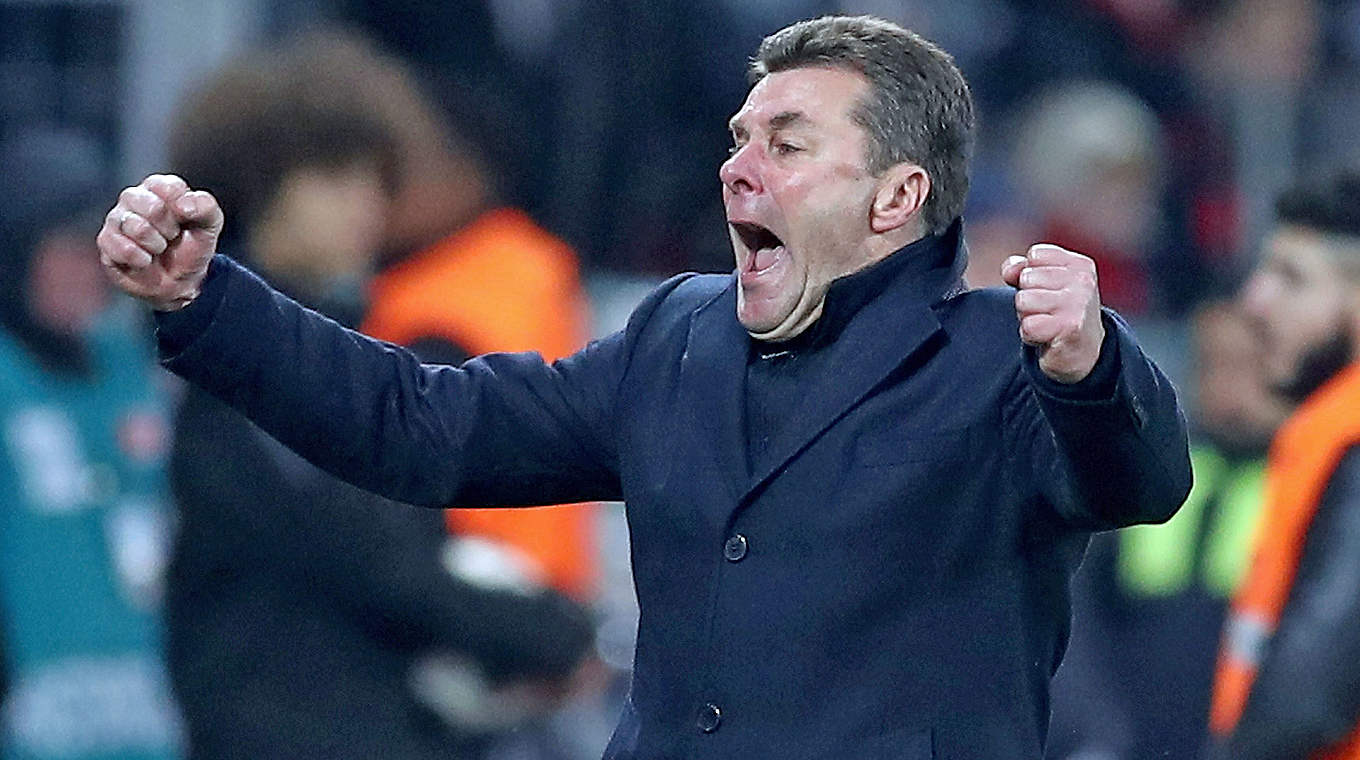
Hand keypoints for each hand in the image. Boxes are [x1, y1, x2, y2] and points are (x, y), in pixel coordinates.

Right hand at [96, 174, 222, 310]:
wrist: (179, 281)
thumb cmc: (192, 247)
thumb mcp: (209, 226)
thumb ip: (206, 207)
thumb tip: (184, 205)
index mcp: (159, 187)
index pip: (169, 188)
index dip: (183, 210)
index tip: (187, 221)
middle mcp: (134, 197)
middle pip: (152, 207)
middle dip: (169, 230)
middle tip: (172, 237)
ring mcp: (116, 219)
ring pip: (135, 226)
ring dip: (156, 245)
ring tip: (158, 249)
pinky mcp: (106, 242)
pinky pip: (121, 248)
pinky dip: (141, 259)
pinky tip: (145, 261)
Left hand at [1001, 244, 1105, 383]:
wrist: (1082, 354)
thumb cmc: (1058, 314)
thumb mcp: (1042, 284)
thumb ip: (1021, 269)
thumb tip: (1010, 271)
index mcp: (1079, 264)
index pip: (1035, 255)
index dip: (1030, 276)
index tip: (1048, 292)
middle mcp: (1083, 280)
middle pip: (1026, 278)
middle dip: (1028, 299)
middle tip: (1047, 313)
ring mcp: (1078, 303)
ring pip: (1023, 300)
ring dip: (1027, 317)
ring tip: (1047, 323)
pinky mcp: (1070, 327)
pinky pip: (1027, 325)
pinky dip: (1030, 335)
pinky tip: (1047, 337)